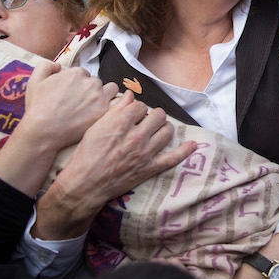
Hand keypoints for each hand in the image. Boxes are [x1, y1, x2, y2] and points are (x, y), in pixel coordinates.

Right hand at [0, 63, 117, 195]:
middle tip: (82, 102)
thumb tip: (58, 66)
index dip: (78, 84)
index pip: (83, 74)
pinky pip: (116, 104)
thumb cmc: (38, 107)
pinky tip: (103, 112)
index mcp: (76, 73)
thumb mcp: (35, 81)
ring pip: (110, 90)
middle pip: (96, 82)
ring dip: (105, 95)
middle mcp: (91, 82)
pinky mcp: (104, 112)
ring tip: (95, 105)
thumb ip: (46, 66)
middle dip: (91, 90)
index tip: (73, 94)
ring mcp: (99, 97)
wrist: (44, 130)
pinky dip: (111, 106)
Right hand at [32, 91, 197, 239]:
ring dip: (164, 127)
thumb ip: (115, 110)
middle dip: (152, 115)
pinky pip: (173, 158)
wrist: (86, 183)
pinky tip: (193, 144)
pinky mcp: (150, 168)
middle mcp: (136, 136)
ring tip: (158, 129)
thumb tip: (129, 95)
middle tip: (146, 121)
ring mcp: (145, 153)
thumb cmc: (86, 154)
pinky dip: (185, 151)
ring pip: (167, 131)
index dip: (137, 108)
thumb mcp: (96, 127)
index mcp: (121, 123)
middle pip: (158, 115)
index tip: (133, 114)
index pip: (140, 106)